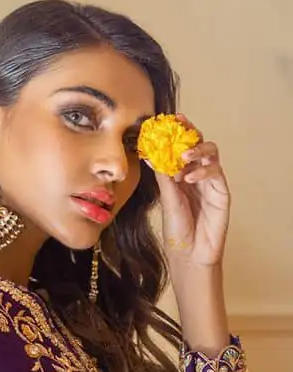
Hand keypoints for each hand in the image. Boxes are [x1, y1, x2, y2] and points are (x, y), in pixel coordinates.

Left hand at [153, 117, 229, 267]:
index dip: (178, 131)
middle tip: (180, 127)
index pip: (181, 146)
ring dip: (197, 150)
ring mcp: (210, 182)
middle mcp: (197, 174)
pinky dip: (203, 171)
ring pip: (211, 153)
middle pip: (199, 144)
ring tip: (182, 157)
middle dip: (190, 132)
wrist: (189, 253)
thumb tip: (150, 154)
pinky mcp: (221, 192)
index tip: (169, 118)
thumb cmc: (177, 228)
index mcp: (181, 173)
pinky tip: (189, 177)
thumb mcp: (166, 198)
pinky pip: (216, 173)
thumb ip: (162, 176)